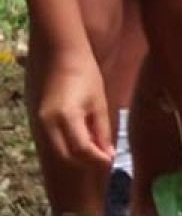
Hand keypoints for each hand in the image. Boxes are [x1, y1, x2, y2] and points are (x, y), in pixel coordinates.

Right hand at [36, 50, 111, 165]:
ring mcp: (38, 121)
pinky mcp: (36, 118)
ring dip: (77, 156)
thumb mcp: (99, 104)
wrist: (58, 53)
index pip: (82, 150)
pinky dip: (67, 146)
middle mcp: (47, 122)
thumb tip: (107, 155)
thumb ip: (102, 131)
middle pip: (68, 156)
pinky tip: (82, 140)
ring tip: (95, 150)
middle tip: (104, 158)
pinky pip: (51, 141)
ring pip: (58, 151)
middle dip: (87, 162)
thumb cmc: (85, 74)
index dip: (98, 160)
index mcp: (66, 116)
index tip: (111, 161)